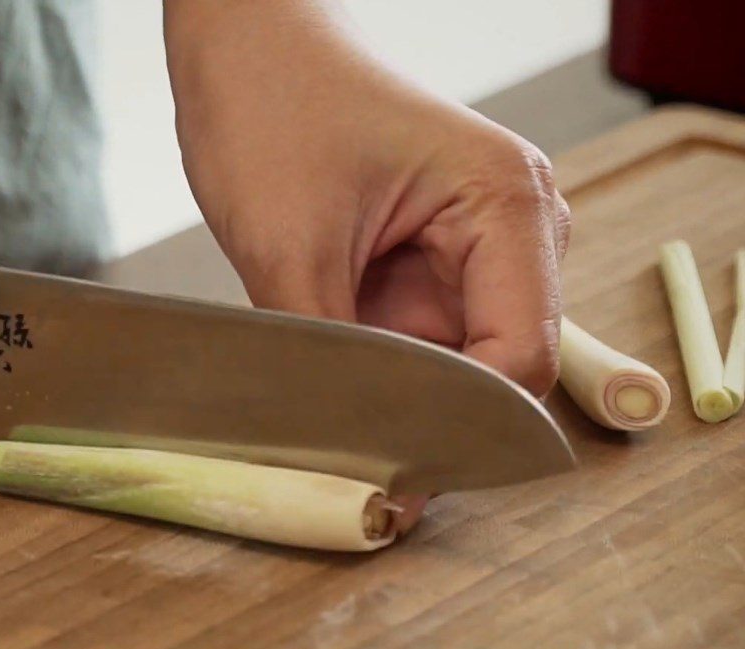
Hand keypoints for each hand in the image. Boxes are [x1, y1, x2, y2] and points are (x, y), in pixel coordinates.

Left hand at [165, 0, 569, 529]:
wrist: (250, 49)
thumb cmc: (275, 103)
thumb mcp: (289, 242)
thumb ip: (327, 354)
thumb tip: (346, 446)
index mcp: (508, 206)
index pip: (519, 357)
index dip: (463, 429)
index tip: (401, 479)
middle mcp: (511, 232)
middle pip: (496, 370)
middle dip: (432, 423)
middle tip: (370, 478)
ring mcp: (475, 253)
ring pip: (458, 367)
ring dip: (404, 402)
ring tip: (342, 428)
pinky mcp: (435, 267)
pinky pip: (426, 347)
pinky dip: (386, 377)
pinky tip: (342, 391)